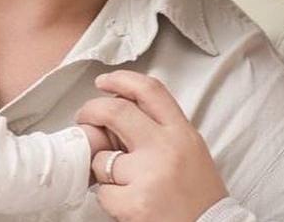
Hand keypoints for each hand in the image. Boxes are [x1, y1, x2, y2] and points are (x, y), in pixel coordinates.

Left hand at [76, 70, 227, 221]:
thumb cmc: (199, 194)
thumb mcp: (190, 149)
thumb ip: (162, 129)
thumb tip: (121, 113)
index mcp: (181, 132)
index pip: (149, 91)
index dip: (121, 80)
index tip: (104, 82)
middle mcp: (165, 148)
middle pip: (116, 111)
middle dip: (91, 111)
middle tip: (84, 119)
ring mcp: (148, 175)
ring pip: (102, 159)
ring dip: (103, 169)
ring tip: (122, 182)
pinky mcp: (134, 203)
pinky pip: (103, 192)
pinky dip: (109, 198)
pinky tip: (126, 202)